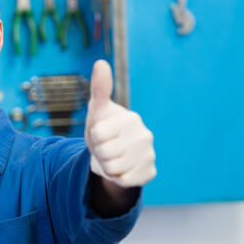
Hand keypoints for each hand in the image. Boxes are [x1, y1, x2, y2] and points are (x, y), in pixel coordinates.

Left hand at [84, 60, 155, 187]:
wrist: (112, 154)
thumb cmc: (103, 128)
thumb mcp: (97, 110)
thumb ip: (99, 88)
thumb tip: (100, 62)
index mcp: (131, 119)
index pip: (97, 134)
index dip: (93, 136)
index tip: (100, 133)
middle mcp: (145, 136)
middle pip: (104, 152)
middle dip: (99, 152)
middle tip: (106, 147)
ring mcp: (149, 155)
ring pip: (112, 168)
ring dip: (107, 166)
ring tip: (112, 157)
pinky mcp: (149, 173)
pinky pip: (124, 181)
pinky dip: (117, 178)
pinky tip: (122, 169)